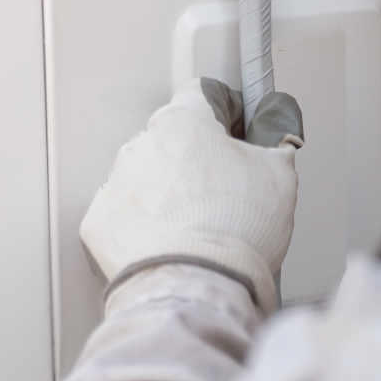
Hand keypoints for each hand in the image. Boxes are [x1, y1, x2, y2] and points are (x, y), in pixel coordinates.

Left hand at [80, 78, 300, 314]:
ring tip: (196, 225)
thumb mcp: (281, 178)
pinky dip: (143, 224)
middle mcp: (142, 145)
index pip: (203, 95)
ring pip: (146, 176)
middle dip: (196, 159)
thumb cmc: (236, 232)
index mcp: (184, 123)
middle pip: (173, 139)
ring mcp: (116, 182)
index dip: (225, 112)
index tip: (236, 130)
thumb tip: (278, 133)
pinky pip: (124, 212)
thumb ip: (276, 143)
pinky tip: (169, 241)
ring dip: (166, 191)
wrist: (196, 285)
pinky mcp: (100, 220)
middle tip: (223, 192)